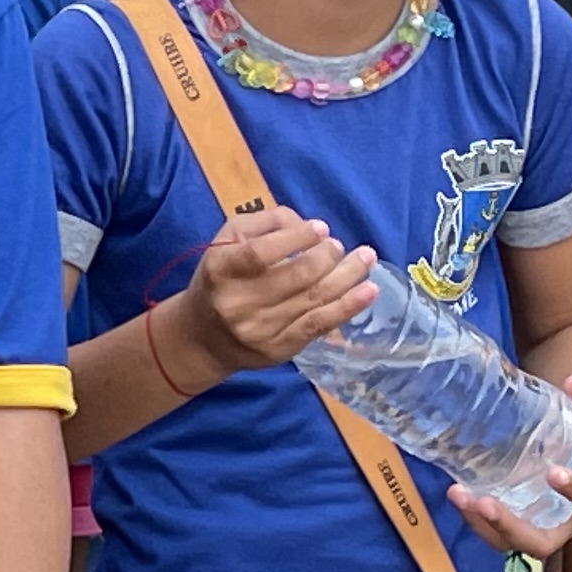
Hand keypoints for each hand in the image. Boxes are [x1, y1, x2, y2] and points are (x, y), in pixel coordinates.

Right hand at [181, 202, 374, 368]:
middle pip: (296, 277)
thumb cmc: (221, 279)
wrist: (202, 337)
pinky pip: (319, 325)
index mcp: (221, 270)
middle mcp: (238, 303)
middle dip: (328, 256)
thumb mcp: (228, 241)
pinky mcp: (279, 348)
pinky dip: (348, 307)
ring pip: (314, 299)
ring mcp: (260, 329)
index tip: (320, 228)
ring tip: (366, 259)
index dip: (296, 238)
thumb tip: (307, 225)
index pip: (261, 253)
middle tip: (338, 246)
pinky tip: (368, 291)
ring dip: (348, 276)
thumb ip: (265, 223)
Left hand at [447, 371, 571, 554]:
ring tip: (459, 494)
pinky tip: (456, 491)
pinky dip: (472, 517)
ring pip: (508, 542)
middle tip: (486, 502)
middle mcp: (566, 520)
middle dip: (511, 526)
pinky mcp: (512, 524)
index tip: (553, 472)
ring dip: (481, 524)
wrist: (566, 449)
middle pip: (543, 542)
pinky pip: (491, 532)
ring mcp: (536, 526)